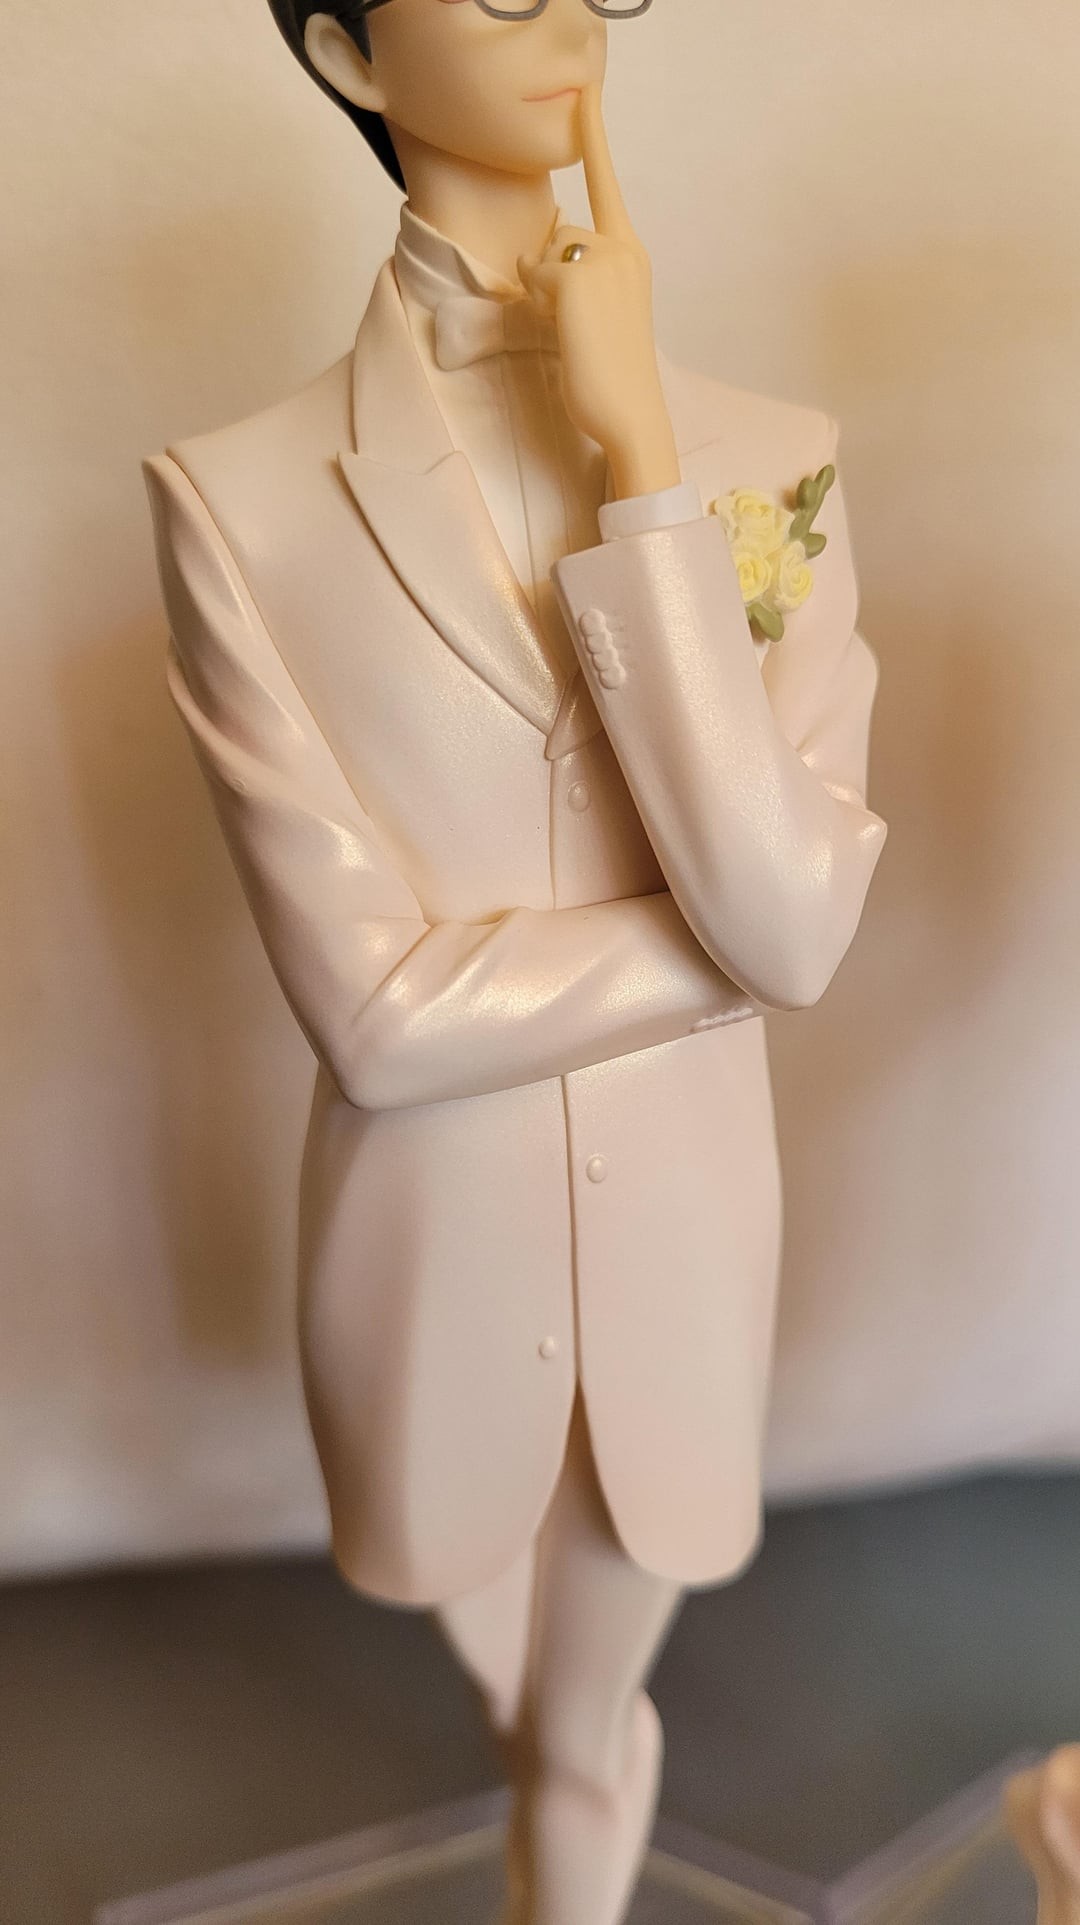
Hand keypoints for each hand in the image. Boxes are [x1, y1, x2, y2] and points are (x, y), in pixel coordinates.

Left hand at [517, 81, 680, 499]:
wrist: (631, 412)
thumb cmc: (612, 372)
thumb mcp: (602, 311)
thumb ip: (580, 273)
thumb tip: (535, 253)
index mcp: (633, 253)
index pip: (607, 183)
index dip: (594, 133)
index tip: (589, 86)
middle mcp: (623, 248)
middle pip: (559, 234)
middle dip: (552, 274)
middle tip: (578, 325)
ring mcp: (601, 260)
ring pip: (544, 254)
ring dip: (544, 292)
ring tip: (574, 332)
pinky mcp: (574, 279)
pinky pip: (534, 277)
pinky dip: (539, 306)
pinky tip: (565, 333)